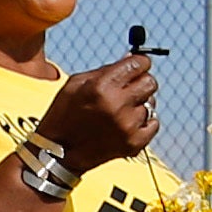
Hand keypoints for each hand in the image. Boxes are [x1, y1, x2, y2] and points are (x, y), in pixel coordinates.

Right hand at [36, 55, 162, 171]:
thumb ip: (107, 70)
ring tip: (121, 112)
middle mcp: (118, 105)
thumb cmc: (65, 114)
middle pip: (150, 82)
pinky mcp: (134, 144)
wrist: (58, 153)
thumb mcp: (77, 83)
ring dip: (139, 105)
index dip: (140, 62)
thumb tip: (132, 58)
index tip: (137, 66)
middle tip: (130, 89)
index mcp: (102, 86)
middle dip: (141, 82)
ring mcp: (127, 126)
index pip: (139, 63)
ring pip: (151, 104)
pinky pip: (153, 124)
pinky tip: (127, 124)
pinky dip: (144, 122)